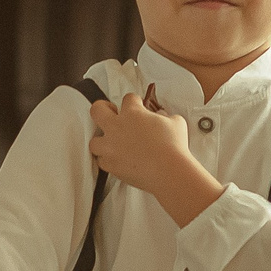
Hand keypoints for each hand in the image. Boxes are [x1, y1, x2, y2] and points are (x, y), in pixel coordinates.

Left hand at [87, 87, 221, 225]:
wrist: (168, 171)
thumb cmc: (174, 145)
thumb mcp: (176, 122)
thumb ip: (164, 116)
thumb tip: (161, 116)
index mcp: (132, 113)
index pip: (128, 99)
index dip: (134, 102)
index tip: (138, 106)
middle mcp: (116, 127)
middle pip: (97, 110)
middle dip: (103, 109)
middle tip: (112, 114)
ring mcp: (110, 147)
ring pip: (94, 140)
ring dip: (103, 141)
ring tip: (113, 143)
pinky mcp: (110, 165)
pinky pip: (102, 161)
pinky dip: (109, 160)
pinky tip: (117, 160)